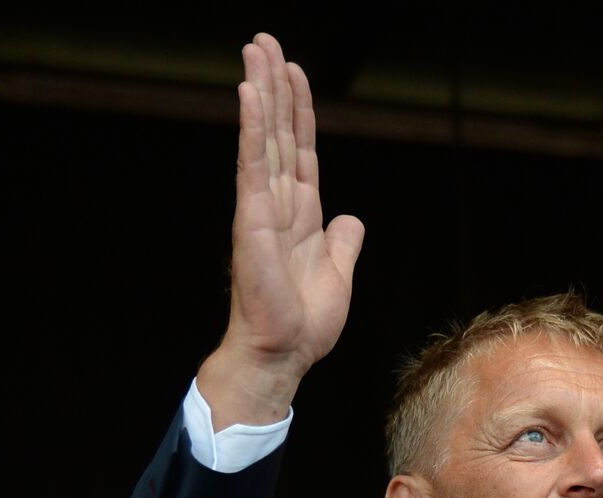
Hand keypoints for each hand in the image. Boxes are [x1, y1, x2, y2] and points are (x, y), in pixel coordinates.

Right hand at [199, 33, 364, 426]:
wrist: (285, 353)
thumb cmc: (305, 321)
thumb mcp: (338, 273)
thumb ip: (343, 241)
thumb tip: (350, 218)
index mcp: (301, 213)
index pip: (301, 149)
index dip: (299, 110)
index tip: (293, 70)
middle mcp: (278, 203)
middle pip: (280, 133)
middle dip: (275, 86)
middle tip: (264, 40)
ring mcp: (262, 208)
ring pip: (265, 139)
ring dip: (262, 93)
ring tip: (255, 50)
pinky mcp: (252, 220)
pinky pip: (253, 166)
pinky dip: (254, 129)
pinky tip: (251, 95)